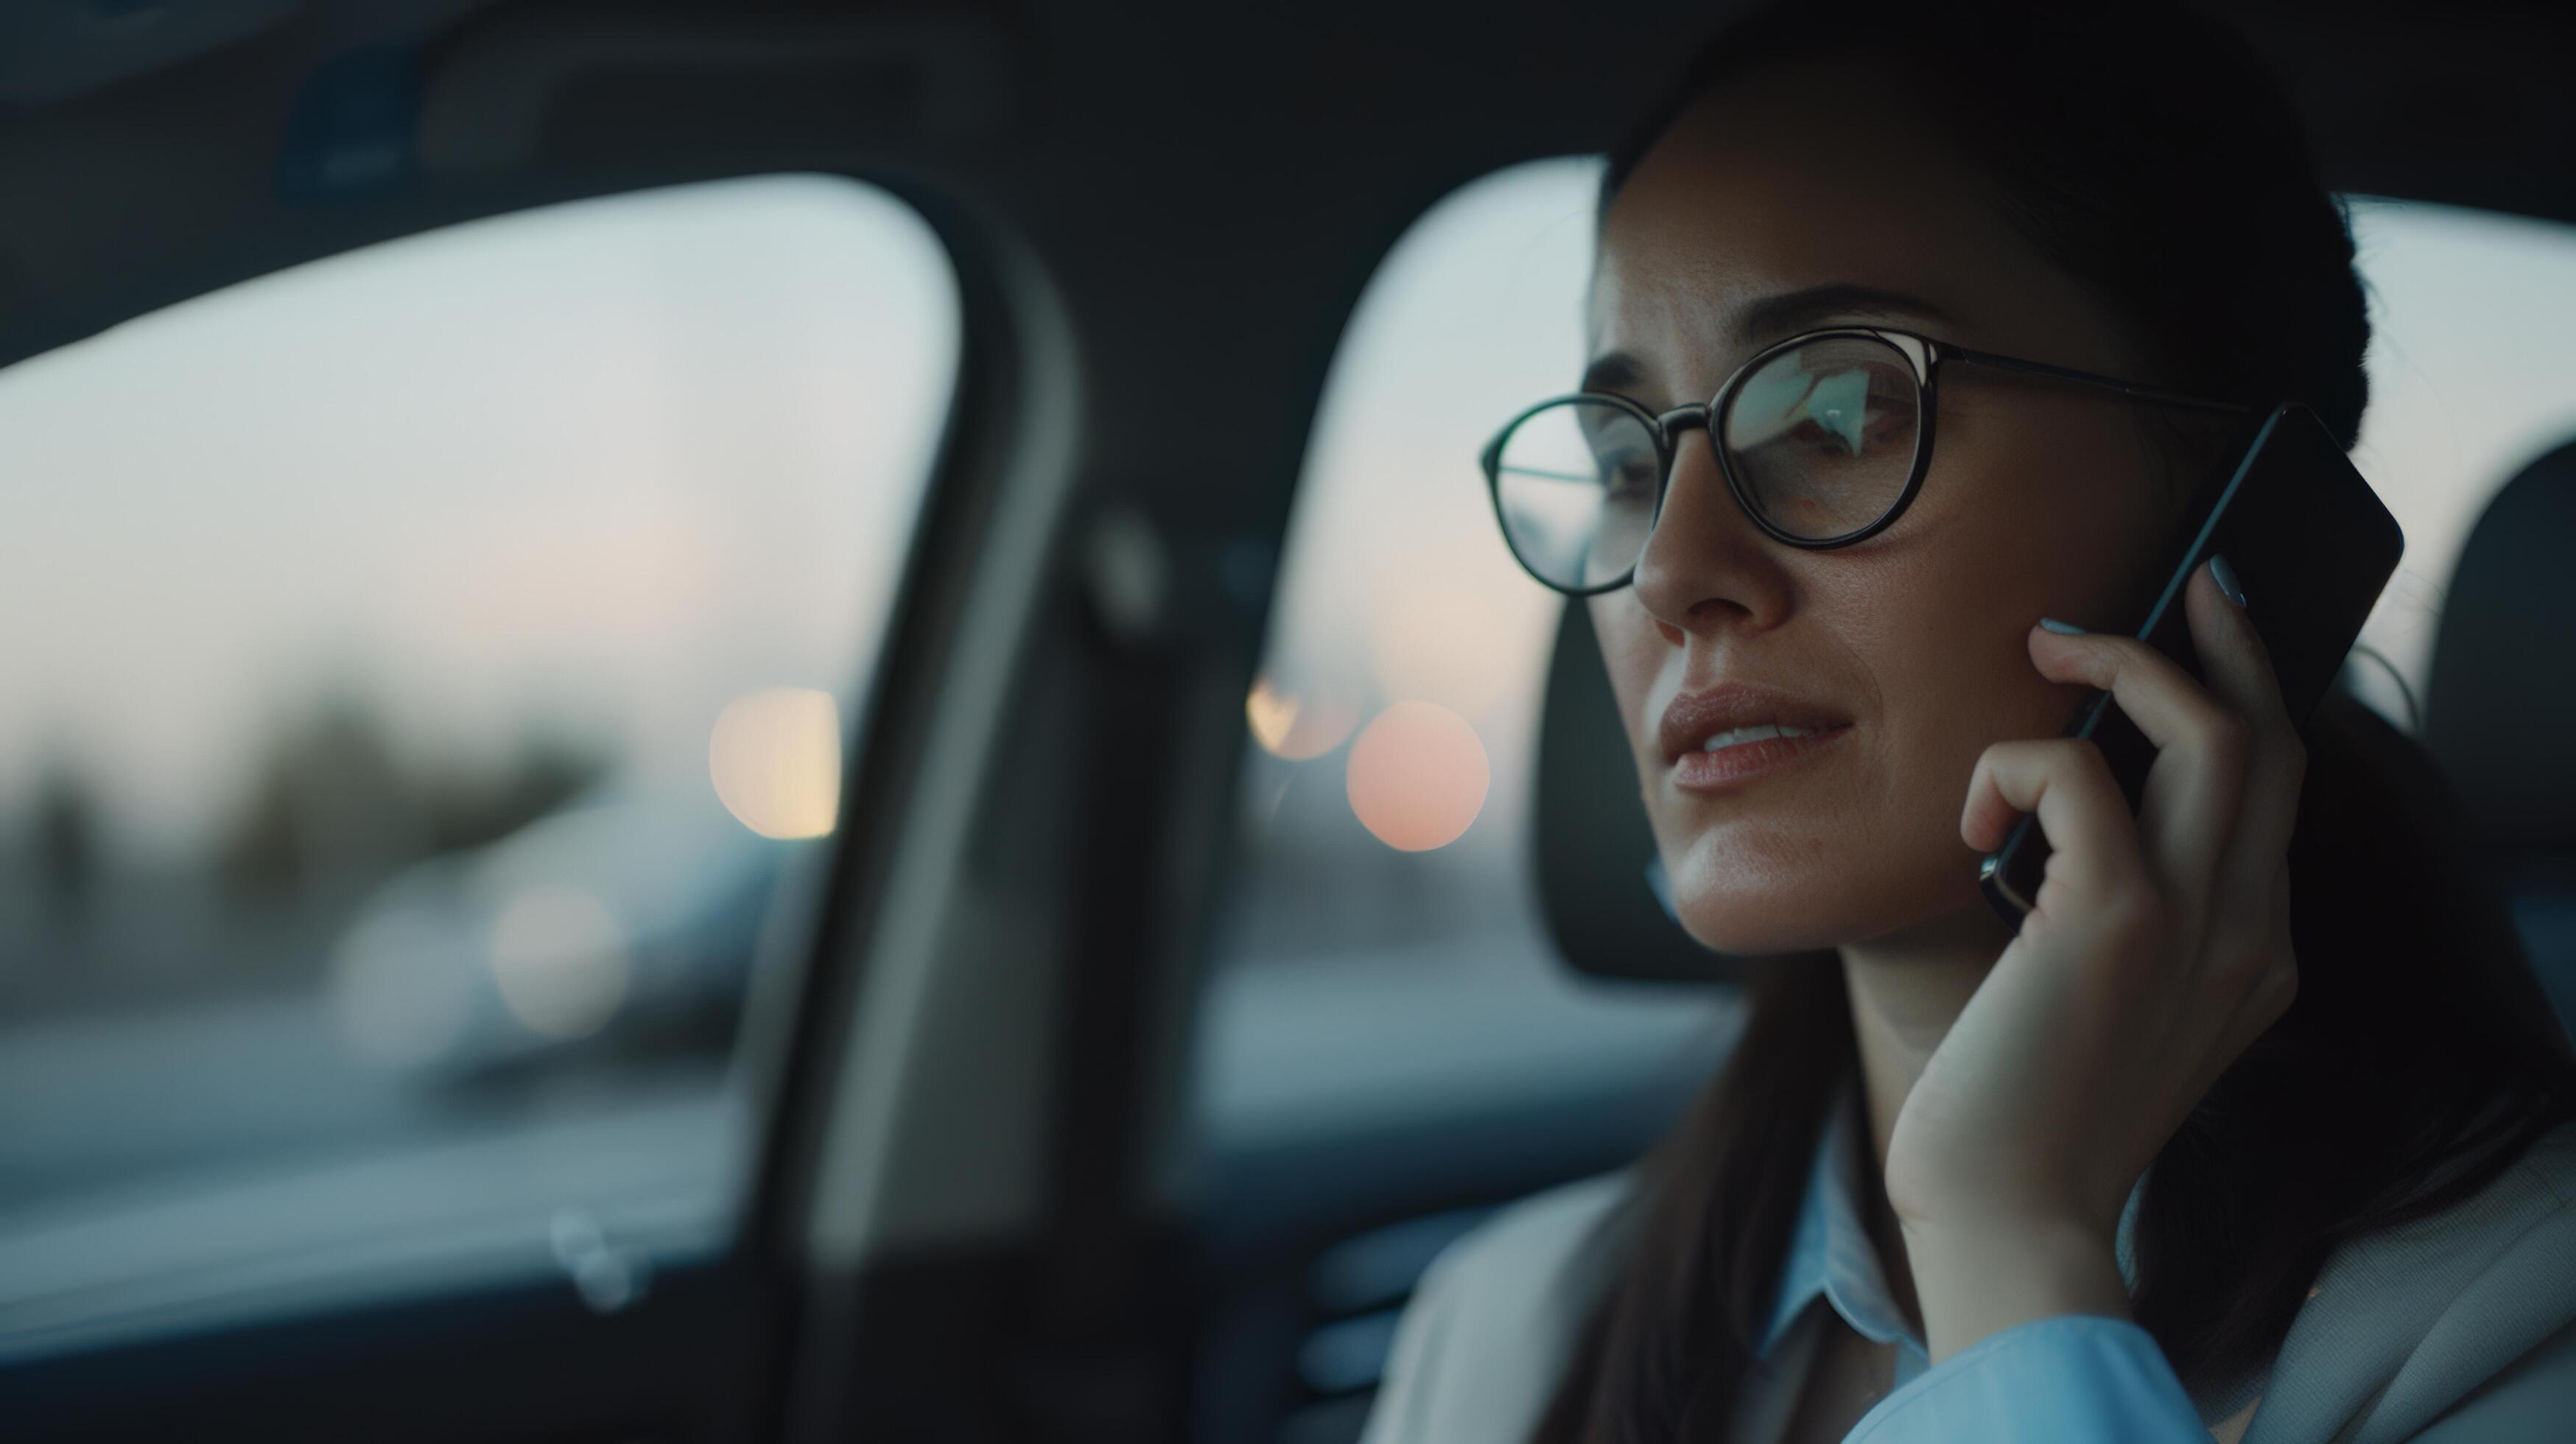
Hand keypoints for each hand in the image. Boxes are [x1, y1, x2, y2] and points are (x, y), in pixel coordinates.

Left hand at [1885, 558, 2305, 1361]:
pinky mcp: (2116, 923)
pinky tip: (1974, 819)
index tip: (2209, 635)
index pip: (2278, 798)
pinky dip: (2017, 765)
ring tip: (2051, 644)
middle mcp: (2249, 934)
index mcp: (2252, 957)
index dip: (2253, 701)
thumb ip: (2110, 913)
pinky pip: (2080, 773)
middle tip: (2178, 581)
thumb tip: (2060, 809)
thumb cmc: (2018, 1112)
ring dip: (2130, 663)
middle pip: (2274, 744)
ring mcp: (2196, 926)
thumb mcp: (2092, 1002)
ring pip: (2212, 732)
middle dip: (2232, 644)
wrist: (2005, 1217)